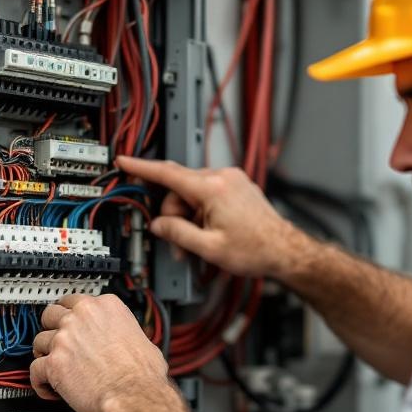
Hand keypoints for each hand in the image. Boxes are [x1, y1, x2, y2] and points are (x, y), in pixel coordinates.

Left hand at [30, 294, 171, 411]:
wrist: (135, 396)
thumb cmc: (143, 374)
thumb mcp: (142, 338)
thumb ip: (124, 332)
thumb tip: (125, 341)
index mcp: (105, 307)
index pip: (76, 300)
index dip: (71, 315)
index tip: (71, 322)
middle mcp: (82, 318)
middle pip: (51, 314)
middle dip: (52, 328)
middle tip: (58, 341)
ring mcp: (65, 339)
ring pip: (39, 341)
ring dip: (44, 354)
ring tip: (52, 367)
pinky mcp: (54, 363)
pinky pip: (35, 370)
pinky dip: (39, 381)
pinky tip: (48, 387)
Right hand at [116, 156, 308, 278]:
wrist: (285, 251)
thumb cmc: (256, 250)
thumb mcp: (209, 248)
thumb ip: (178, 233)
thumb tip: (159, 225)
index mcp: (213, 189)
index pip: (168, 174)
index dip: (142, 168)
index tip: (125, 161)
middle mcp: (223, 177)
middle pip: (180, 189)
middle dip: (175, 216)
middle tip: (180, 245)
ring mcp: (232, 180)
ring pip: (193, 194)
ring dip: (190, 218)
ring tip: (199, 245)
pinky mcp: (238, 186)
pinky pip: (208, 194)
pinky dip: (203, 212)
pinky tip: (210, 232)